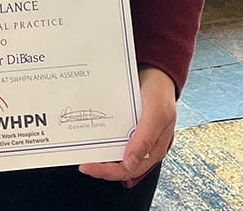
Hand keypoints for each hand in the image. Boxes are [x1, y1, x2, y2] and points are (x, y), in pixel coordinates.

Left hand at [78, 65, 176, 184]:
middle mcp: (145, 147)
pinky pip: (114, 138)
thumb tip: (130, 164)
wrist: (155, 71)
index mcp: (154, 149)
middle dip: (101, 168)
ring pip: (116, 154)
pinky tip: (93, 137)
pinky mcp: (128, 127)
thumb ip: (146, 139)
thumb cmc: (160, 91)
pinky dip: (103, 141)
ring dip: (101, 156)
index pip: (128, 170)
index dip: (108, 171)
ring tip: (84, 153)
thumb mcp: (156, 113)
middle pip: (120, 166)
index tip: (89, 166)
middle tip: (83, 163)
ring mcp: (136, 137)